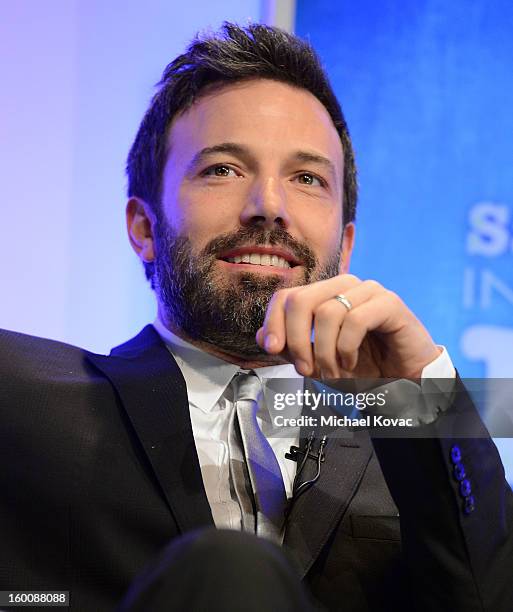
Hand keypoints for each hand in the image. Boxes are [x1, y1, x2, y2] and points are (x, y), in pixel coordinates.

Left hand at [255, 274, 440, 378]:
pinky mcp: (389, 303)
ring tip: (333, 374)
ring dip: (325, 352)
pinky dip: (347, 348)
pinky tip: (351, 363)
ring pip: (327, 312)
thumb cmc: (362, 366)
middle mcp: (344, 286)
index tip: (271, 348)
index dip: (273, 321)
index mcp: (324, 294)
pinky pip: (355, 319)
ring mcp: (368, 291)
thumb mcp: (317, 360)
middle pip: (301, 300)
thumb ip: (291, 346)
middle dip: (297, 340)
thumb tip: (262, 336)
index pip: (286, 296)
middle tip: (305, 370)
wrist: (404, 377)